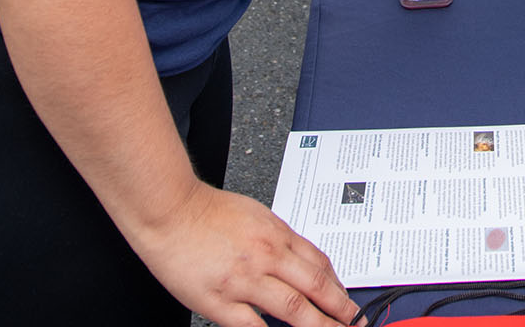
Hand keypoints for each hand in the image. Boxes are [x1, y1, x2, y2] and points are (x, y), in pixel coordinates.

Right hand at [129, 182, 362, 326]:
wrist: (170, 210)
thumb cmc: (208, 212)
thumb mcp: (258, 216)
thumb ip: (280, 241)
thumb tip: (301, 263)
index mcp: (278, 236)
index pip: (320, 265)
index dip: (339, 287)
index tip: (349, 302)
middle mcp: (267, 257)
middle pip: (315, 287)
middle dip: (340, 310)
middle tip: (354, 323)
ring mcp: (244, 281)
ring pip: (292, 308)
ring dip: (317, 325)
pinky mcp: (218, 301)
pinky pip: (251, 326)